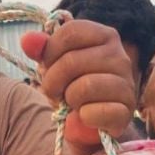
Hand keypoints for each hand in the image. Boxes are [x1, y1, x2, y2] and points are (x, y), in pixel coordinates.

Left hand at [19, 21, 135, 149]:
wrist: (88, 123)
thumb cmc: (72, 86)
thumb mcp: (54, 64)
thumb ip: (42, 49)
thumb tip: (27, 40)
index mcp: (105, 36)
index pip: (70, 32)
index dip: (50, 52)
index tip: (49, 66)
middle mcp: (120, 56)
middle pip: (72, 61)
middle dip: (53, 81)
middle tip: (55, 91)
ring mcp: (127, 84)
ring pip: (84, 87)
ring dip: (69, 100)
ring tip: (72, 102)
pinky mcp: (125, 112)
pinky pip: (93, 113)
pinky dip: (82, 117)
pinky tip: (85, 116)